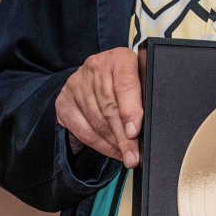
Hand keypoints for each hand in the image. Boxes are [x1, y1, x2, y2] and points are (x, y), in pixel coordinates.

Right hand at [55, 48, 141, 167]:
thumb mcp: (140, 81)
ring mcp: (76, 84)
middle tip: (133, 156)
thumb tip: (151, 125)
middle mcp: (94, 67)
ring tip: (126, 155)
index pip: (125, 85)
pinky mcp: (64, 101)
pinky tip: (112, 151)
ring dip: (113, 143)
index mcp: (119, 58)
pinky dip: (99, 144)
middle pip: (109, 107)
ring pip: (96, 121)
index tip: (135, 132)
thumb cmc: (128, 81)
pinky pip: (83, 129)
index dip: (130, 110)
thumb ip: (144, 96)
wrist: (99, 76)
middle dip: (123, 136)